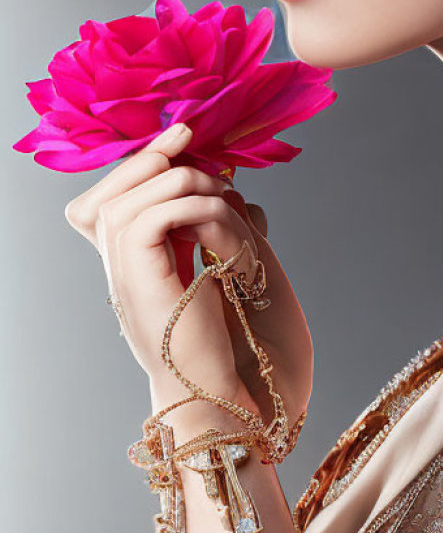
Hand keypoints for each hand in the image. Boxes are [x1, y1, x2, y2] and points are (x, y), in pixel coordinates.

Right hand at [64, 123, 312, 428]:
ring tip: (229, 208)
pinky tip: (228, 231)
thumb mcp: (234, 271)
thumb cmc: (239, 344)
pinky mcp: (144, 284)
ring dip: (190, 186)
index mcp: (139, 265)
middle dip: (160, 160)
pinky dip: (199, 211)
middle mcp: (123, 270)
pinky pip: (156, 218)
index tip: (188, 136)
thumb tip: (243, 196)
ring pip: (135, 198)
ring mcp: (128, 278)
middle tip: (211, 162)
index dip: (142, 161)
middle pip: (110, 193)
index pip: (112, 198)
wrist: (233, 396)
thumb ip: (226, 231)